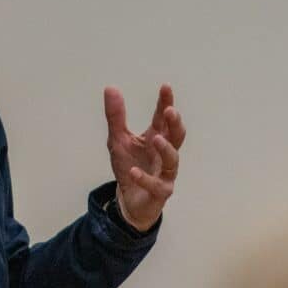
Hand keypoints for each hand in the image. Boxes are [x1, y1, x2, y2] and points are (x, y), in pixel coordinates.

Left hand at [103, 84, 185, 231]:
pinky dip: (145, 178)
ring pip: (172, 160)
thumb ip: (116, 116)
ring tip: (156, 138)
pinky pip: (156, 185)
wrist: (130, 200)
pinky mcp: (160, 192)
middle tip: (170, 111)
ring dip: (166, 149)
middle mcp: (165, 153)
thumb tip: (110, 87)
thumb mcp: (118, 139)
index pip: (163, 118)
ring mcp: (165, 173)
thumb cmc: (129, 165)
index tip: (165, 87)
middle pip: (177, 136)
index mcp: (157, 137)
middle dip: (175, 124)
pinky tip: (134, 171)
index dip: (166, 102)